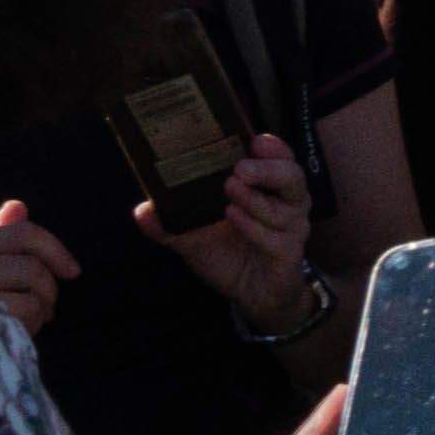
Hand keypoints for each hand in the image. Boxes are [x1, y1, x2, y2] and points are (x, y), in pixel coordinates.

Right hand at [0, 205, 75, 336]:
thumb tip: (17, 206)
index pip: (22, 234)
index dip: (54, 249)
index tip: (73, 271)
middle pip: (32, 264)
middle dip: (48, 289)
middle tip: (43, 310)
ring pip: (30, 280)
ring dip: (40, 308)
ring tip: (27, 323)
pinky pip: (24, 308)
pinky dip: (30, 325)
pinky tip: (14, 335)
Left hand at [165, 135, 314, 315]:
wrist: (250, 294)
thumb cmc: (227, 253)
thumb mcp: (194, 235)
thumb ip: (171, 223)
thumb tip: (142, 210)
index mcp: (267, 187)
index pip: (279, 158)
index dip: (273, 148)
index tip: (254, 140)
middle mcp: (286, 202)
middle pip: (292, 177)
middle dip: (268, 169)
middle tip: (240, 168)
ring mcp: (291, 228)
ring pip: (285, 208)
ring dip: (256, 199)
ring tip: (230, 189)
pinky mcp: (289, 253)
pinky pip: (277, 238)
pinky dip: (254, 228)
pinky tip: (234, 218)